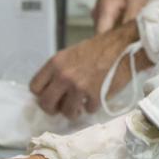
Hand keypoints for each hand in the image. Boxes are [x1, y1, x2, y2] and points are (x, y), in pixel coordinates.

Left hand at [29, 22, 150, 118]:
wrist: (124, 47)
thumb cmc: (100, 48)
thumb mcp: (72, 54)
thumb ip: (60, 70)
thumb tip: (53, 88)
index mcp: (55, 63)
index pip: (34, 87)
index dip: (41, 94)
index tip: (50, 95)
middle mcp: (63, 75)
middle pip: (45, 103)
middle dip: (53, 108)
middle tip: (61, 107)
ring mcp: (78, 87)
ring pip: (66, 112)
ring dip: (74, 111)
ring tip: (80, 106)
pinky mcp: (94, 96)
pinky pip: (87, 110)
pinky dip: (92, 107)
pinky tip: (96, 98)